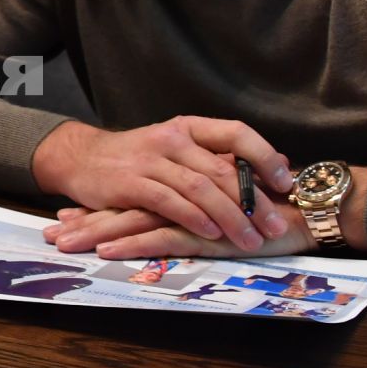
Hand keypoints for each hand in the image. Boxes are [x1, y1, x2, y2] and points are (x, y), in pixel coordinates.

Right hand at [30, 118, 293, 252]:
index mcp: (188, 127)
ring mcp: (150, 160)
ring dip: (229, 217)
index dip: (265, 156)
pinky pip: (169, 201)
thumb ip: (214, 159)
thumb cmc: (135, 159)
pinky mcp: (130, 183)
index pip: (236, 133)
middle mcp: (172, 138)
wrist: (80, 157)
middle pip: (222, 170)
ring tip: (249, 240)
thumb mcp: (175, 149)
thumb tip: (273, 169)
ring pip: (200, 188)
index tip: (286, 182)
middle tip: (275, 226)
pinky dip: (194, 218)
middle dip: (253, 202)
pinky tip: (211, 234)